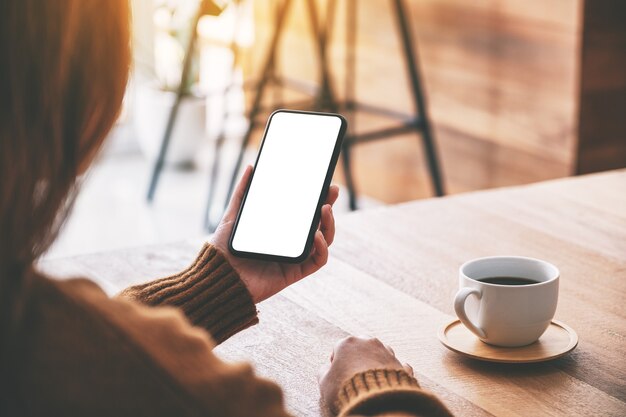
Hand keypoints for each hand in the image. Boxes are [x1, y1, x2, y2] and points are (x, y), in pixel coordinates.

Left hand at [210, 165, 338, 302]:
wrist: (217, 276)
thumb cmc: (224, 249)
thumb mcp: (233, 215)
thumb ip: (241, 193)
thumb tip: (251, 167)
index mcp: (280, 229)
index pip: (304, 211)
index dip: (317, 197)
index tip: (324, 181)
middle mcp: (290, 242)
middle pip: (318, 223)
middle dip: (329, 206)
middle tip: (332, 190)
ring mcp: (295, 257)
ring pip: (324, 240)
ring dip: (329, 224)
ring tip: (325, 209)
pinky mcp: (295, 272)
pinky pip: (318, 261)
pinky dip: (322, 248)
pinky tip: (316, 235)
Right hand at [318, 336, 413, 413]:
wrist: (375, 401)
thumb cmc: (345, 389)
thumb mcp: (324, 382)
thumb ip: (323, 371)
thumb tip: (327, 368)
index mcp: (348, 343)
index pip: (338, 348)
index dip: (336, 362)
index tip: (337, 373)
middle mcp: (368, 343)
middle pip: (360, 347)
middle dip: (357, 358)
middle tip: (353, 374)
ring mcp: (387, 352)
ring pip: (380, 352)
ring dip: (375, 362)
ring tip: (371, 379)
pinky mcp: (400, 365)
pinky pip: (397, 366)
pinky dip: (393, 372)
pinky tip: (389, 381)